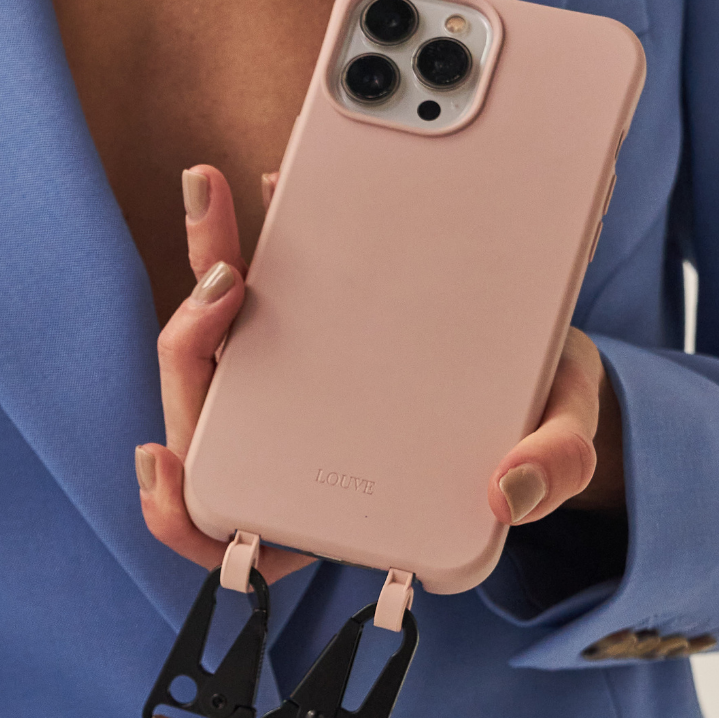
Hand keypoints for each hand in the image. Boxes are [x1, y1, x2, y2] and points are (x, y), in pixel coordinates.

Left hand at [135, 167, 625, 570]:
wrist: (551, 366)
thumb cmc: (537, 420)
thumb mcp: (558, 439)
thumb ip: (554, 468)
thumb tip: (512, 489)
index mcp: (327, 506)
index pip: (223, 533)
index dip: (174, 510)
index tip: (160, 462)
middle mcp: (294, 446)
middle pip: (200, 416)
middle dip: (188, 347)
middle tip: (223, 279)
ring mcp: (293, 382)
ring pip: (215, 341)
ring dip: (206, 264)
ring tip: (212, 191)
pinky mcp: (304, 322)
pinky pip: (251, 287)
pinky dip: (243, 237)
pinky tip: (254, 184)